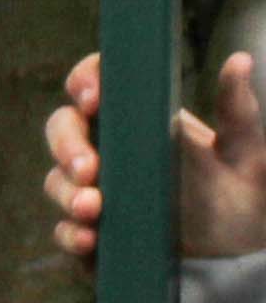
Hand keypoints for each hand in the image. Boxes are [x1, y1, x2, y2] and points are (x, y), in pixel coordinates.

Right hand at [46, 50, 265, 264]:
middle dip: (65, 145)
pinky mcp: (95, 229)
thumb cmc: (243, 183)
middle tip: (86, 167)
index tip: (94, 98)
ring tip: (92, 207)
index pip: (95, 84)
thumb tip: (239, 60)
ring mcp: (98, 188)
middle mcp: (108, 147)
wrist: (246, 241)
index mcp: (136, 115)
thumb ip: (236, 107)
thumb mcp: (244, 145)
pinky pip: (66, 230)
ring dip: (67, 192)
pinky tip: (90, 238)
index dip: (84, 82)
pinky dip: (71, 234)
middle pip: (62, 129)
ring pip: (58, 180)